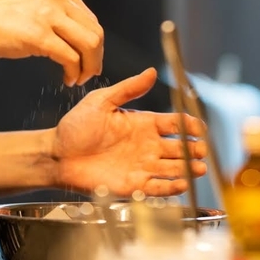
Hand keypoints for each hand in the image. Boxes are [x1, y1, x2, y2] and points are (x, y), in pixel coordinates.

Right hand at [0, 0, 103, 85]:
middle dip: (95, 57)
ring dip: (88, 66)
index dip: (94, 43)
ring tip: (79, 77)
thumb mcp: (33, 1)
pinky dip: (74, 72)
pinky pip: (70, 58)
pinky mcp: (40, 35)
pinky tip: (67, 78)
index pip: (90, 18)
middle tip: (88, 72)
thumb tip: (78, 35)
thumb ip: (57, 11)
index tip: (90, 57)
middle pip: (94, 31)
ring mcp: (49, 14)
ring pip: (89, 45)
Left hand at [52, 67, 207, 196]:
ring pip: (173, 169)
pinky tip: (181, 184)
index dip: (188, 126)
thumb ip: (128, 89)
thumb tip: (151, 71)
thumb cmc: (75, 127)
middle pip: (178, 148)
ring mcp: (141, 166)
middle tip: (203, 151)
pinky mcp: (133, 186)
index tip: (199, 128)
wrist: (56, 155)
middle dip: (194, 150)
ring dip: (188, 169)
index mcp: (142, 123)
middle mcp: (145, 145)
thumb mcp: (101, 101)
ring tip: (199, 168)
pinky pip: (157, 188)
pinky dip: (171, 187)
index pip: (173, 124)